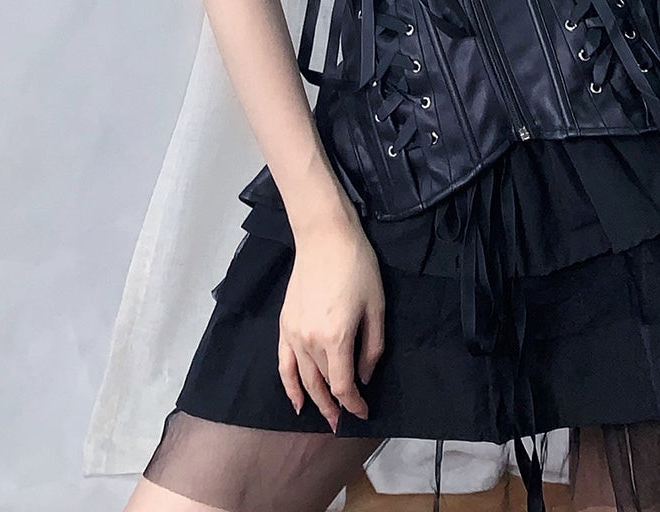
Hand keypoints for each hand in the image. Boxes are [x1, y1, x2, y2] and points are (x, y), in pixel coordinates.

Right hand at [277, 214, 385, 431]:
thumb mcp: (376, 307)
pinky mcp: (284, 324)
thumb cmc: (357, 266)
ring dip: (314, 400)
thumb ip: (372, 347)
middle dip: (335, 406)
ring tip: (325, 416)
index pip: (343, 385)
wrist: (325, 237)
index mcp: (336, 337)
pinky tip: (296, 401)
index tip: (364, 412)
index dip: (354, 403)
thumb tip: (365, 375)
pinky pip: (283, 363)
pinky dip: (289, 385)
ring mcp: (293, 333)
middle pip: (322, 384)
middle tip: (344, 421)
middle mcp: (310, 341)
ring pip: (302, 378)